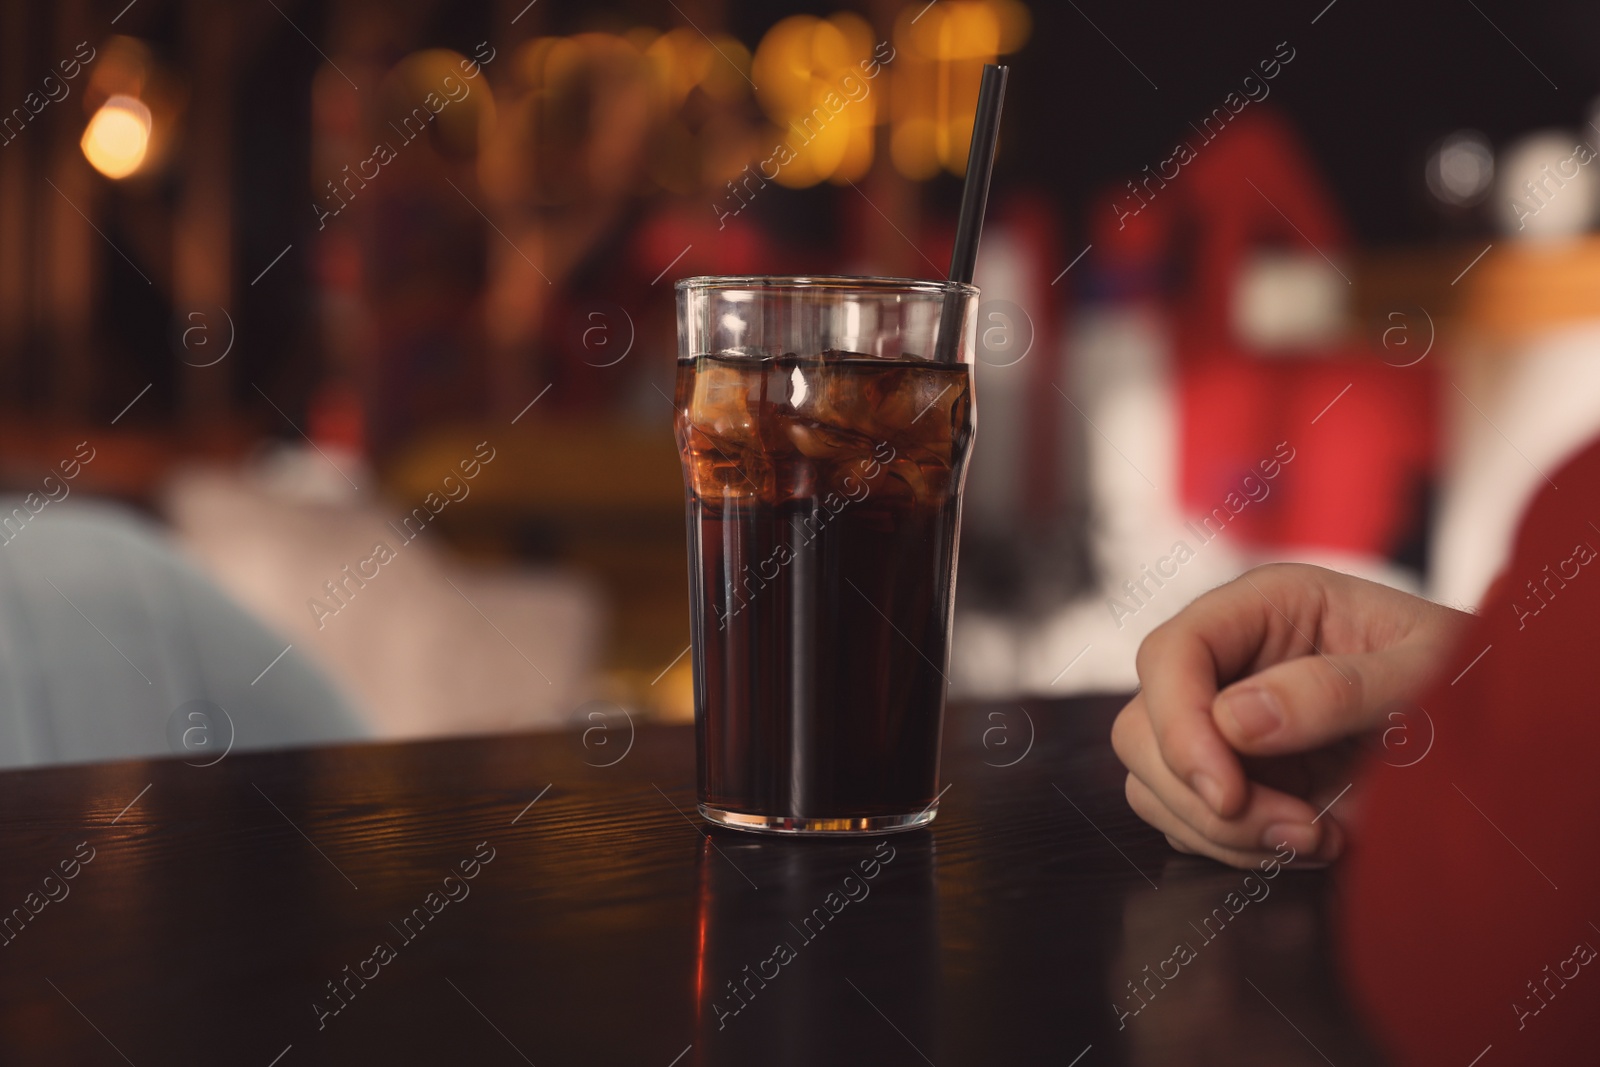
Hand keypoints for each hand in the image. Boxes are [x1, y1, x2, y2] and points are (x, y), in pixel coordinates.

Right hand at [1111, 563, 1469, 868]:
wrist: (1502, 736)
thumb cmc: (1470, 679)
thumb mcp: (1425, 672)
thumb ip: (1336, 690)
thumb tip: (1235, 720)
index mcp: (1265, 607)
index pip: (1170, 654)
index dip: (1178, 724)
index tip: (1225, 791)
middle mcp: (1229, 662)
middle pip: (1143, 726)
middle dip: (1202, 793)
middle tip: (1292, 829)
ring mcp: (1223, 724)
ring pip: (1153, 782)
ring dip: (1222, 831)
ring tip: (1316, 839)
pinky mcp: (1232, 778)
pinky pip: (1188, 822)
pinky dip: (1236, 850)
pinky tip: (1310, 841)